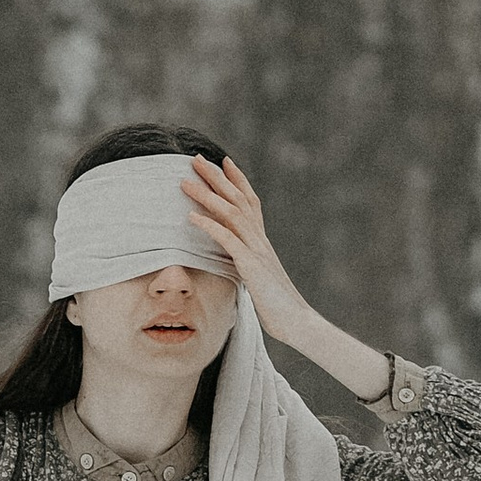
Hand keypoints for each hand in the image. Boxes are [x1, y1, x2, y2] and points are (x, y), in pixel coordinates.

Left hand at [179, 151, 293, 318]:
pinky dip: (209, 225)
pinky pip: (228, 240)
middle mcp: (261, 240)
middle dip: (216, 177)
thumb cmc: (277, 306)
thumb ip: (247, 265)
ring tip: (185, 182)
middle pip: (238, 198)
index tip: (223, 160)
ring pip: (231, 213)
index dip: (238, 179)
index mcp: (262, 241)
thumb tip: (235, 262)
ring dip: (207, 195)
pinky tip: (191, 217)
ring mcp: (257, 251)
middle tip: (196, 158)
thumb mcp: (258, 279)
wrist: (296, 321)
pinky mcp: (252, 266)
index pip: (251, 201)